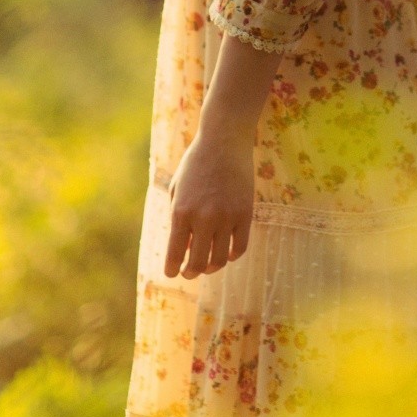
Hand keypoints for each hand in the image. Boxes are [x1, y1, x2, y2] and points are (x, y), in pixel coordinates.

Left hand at [164, 132, 254, 278]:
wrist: (223, 142)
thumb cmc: (195, 165)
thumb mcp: (177, 189)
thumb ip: (178, 219)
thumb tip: (184, 250)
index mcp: (181, 212)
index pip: (174, 254)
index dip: (172, 269)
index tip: (172, 273)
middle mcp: (203, 218)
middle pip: (198, 264)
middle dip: (191, 273)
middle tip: (189, 273)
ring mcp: (226, 217)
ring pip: (219, 259)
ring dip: (211, 267)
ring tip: (207, 265)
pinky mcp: (245, 214)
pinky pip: (239, 247)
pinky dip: (231, 256)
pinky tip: (225, 253)